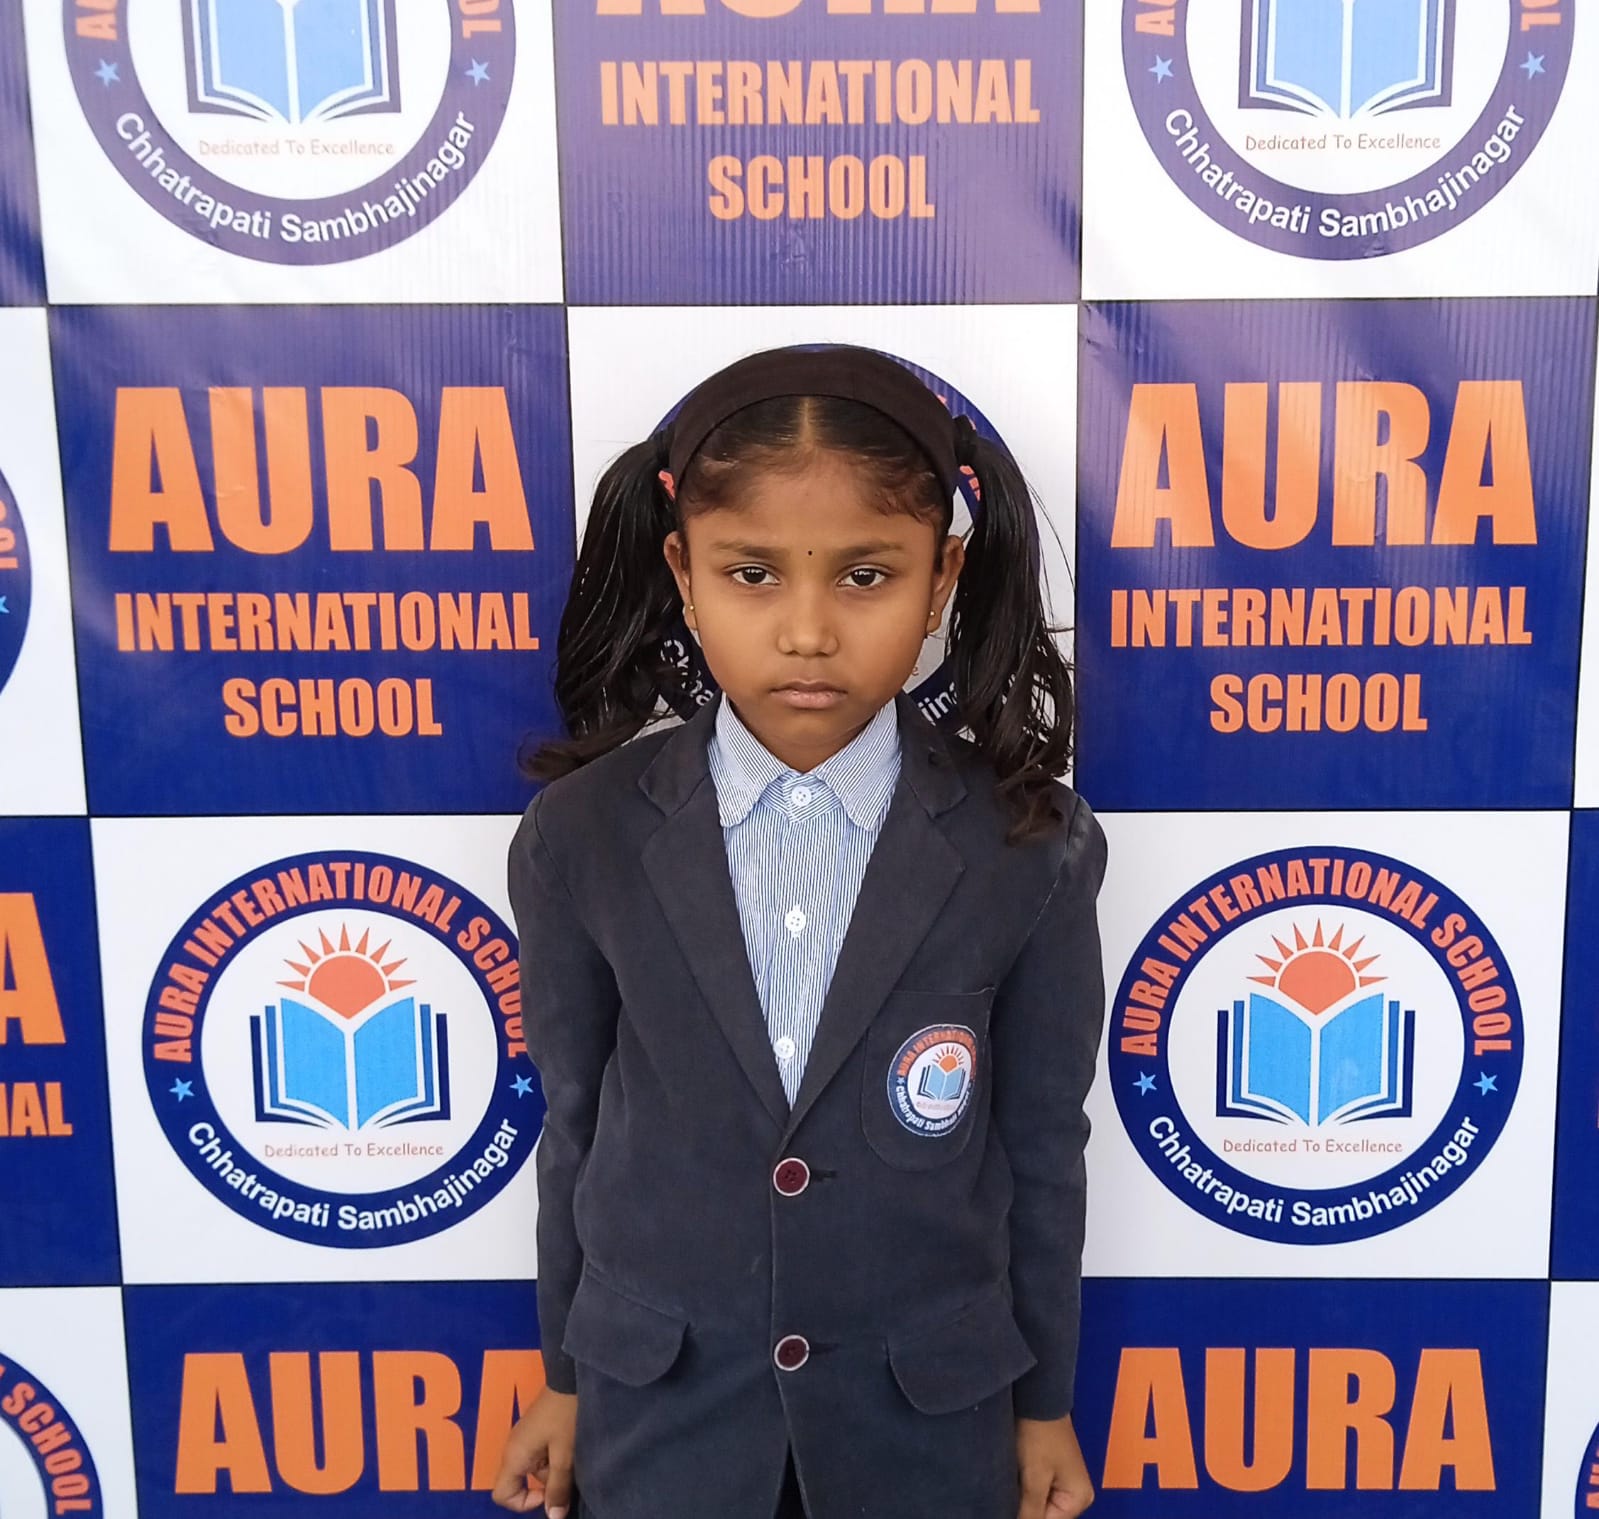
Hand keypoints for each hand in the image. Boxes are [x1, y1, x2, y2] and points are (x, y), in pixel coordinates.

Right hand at [492, 1388, 577, 1515]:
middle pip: (521, 1481)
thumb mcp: (564, 1455)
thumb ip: (558, 1487)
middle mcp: (513, 1448)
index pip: (502, 1495)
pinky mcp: (536, 1428)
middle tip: (568, 1469)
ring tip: (573, 1451)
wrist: (571, 1376)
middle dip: (545, 1483)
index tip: (548, 1492)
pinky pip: (541, 1453)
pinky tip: (571, 1444)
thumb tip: (554, 1518)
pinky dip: (555, 1455)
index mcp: (513, 1456)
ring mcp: (524, 1437)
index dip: (523, 1502)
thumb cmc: (565, 1415)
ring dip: (554, 1467)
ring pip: (535, 1468)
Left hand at [1016, 1414, 1093, 1518]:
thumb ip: (1031, 1511)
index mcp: (1079, 1498)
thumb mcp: (1034, 1477)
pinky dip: (1022, 1487)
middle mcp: (1075, 1493)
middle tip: (1008, 1492)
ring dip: (1022, 1499)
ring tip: (1011, 1482)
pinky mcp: (1050, 1469)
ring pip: (1038, 1504)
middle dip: (1024, 1508)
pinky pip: (1035, 1490)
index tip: (1007, 1507)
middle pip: (1044, 1515)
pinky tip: (1013, 1478)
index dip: (1025, 1518)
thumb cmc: (1039, 1433)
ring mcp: (1063, 1481)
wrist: (1036, 1396)